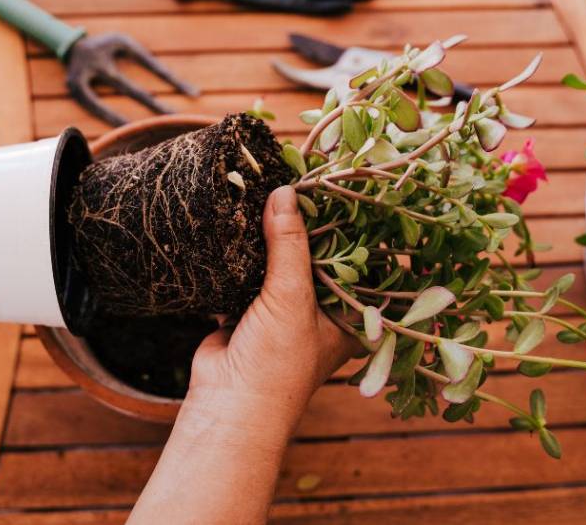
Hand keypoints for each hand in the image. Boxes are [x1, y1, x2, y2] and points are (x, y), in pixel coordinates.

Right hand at [186, 185, 357, 434]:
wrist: (227, 405)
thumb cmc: (277, 364)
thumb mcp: (291, 297)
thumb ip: (289, 243)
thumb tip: (284, 191)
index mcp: (349, 314)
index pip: (358, 259)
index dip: (350, 225)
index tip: (339, 185)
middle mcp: (321, 311)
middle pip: (317, 256)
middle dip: (304, 224)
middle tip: (298, 180)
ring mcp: (284, 310)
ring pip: (281, 262)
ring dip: (271, 235)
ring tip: (268, 190)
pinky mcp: (250, 309)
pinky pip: (250, 272)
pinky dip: (243, 252)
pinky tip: (239, 220)